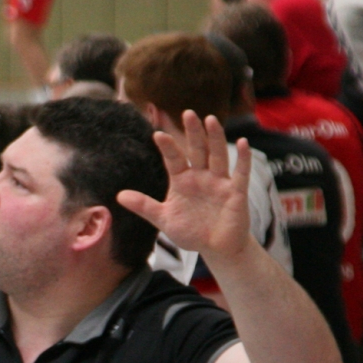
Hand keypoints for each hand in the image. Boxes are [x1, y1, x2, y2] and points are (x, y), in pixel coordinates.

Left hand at [118, 112, 253, 262]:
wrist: (216, 248)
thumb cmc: (191, 231)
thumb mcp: (163, 219)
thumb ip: (144, 206)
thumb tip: (119, 196)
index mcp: (182, 180)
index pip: (174, 159)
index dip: (167, 147)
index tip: (157, 134)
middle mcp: (201, 176)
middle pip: (197, 150)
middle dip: (193, 132)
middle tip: (187, 113)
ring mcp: (219, 182)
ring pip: (217, 156)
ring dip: (215, 138)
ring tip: (210, 119)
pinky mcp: (236, 192)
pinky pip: (240, 173)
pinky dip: (243, 159)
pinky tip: (244, 143)